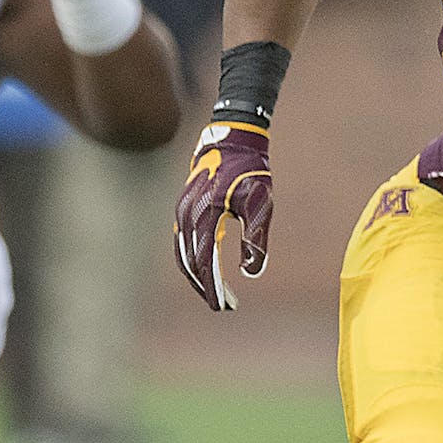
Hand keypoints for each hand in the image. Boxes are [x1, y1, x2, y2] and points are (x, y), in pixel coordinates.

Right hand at [174, 122, 272, 310]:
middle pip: (189, 262)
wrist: (232, 137)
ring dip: (197, 275)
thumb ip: (255, 240)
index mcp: (205, 214)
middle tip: (224, 305)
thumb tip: (250, 272)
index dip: (213, 287)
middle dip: (205, 286)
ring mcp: (182, 210)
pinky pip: (182, 240)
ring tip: (216, 293)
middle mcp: (187, 214)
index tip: (223, 306)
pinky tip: (206, 268)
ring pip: (183, 252)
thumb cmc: (250, 170)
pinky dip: (192, 258)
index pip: (203, 261)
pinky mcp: (184, 206)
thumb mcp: (260, 205)